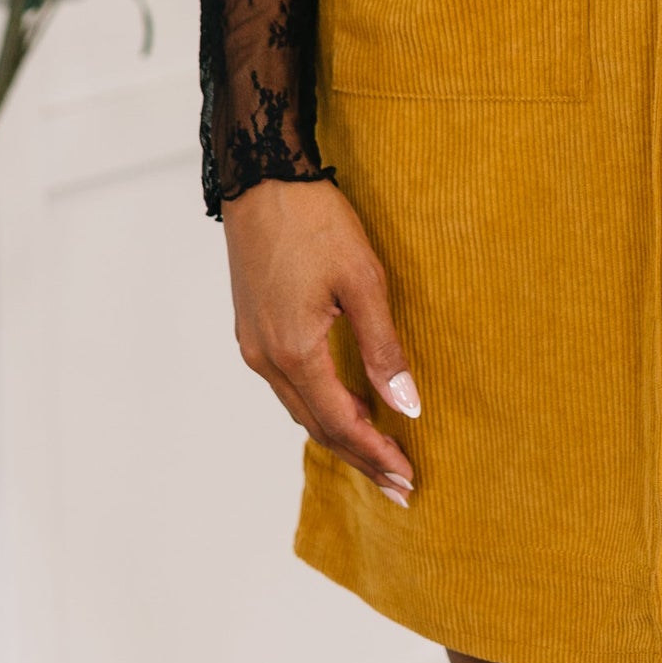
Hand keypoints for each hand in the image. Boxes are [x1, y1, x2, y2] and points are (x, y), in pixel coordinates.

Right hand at [222, 176, 419, 505]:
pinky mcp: (252, 328)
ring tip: (377, 454)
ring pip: (300, 408)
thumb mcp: (363, 280)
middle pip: (317, 426)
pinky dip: (318, 406)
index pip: (341, 424)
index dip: (377, 455)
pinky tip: (341, 407)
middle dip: (360, 457)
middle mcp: (267, 358)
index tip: (408, 478)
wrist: (262, 177)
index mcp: (295, 351)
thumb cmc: (314, 220)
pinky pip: (288, 385)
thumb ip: (384, 347)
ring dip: (339, 434)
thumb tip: (408, 405)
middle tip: (400, 485)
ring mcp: (254, 344)